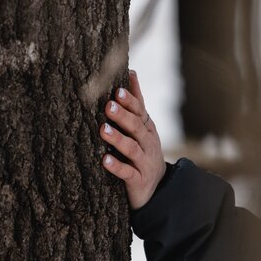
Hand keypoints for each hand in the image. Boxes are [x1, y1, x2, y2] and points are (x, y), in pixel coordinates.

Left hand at [99, 70, 164, 209]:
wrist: (157, 188)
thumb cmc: (144, 151)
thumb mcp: (143, 127)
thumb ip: (136, 103)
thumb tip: (131, 71)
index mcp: (147, 129)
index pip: (140, 111)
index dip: (130, 100)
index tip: (118, 90)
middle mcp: (148, 143)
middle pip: (136, 127)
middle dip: (123, 116)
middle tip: (108, 105)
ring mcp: (144, 162)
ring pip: (132, 149)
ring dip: (118, 139)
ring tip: (103, 129)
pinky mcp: (138, 181)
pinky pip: (127, 173)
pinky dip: (117, 166)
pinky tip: (104, 160)